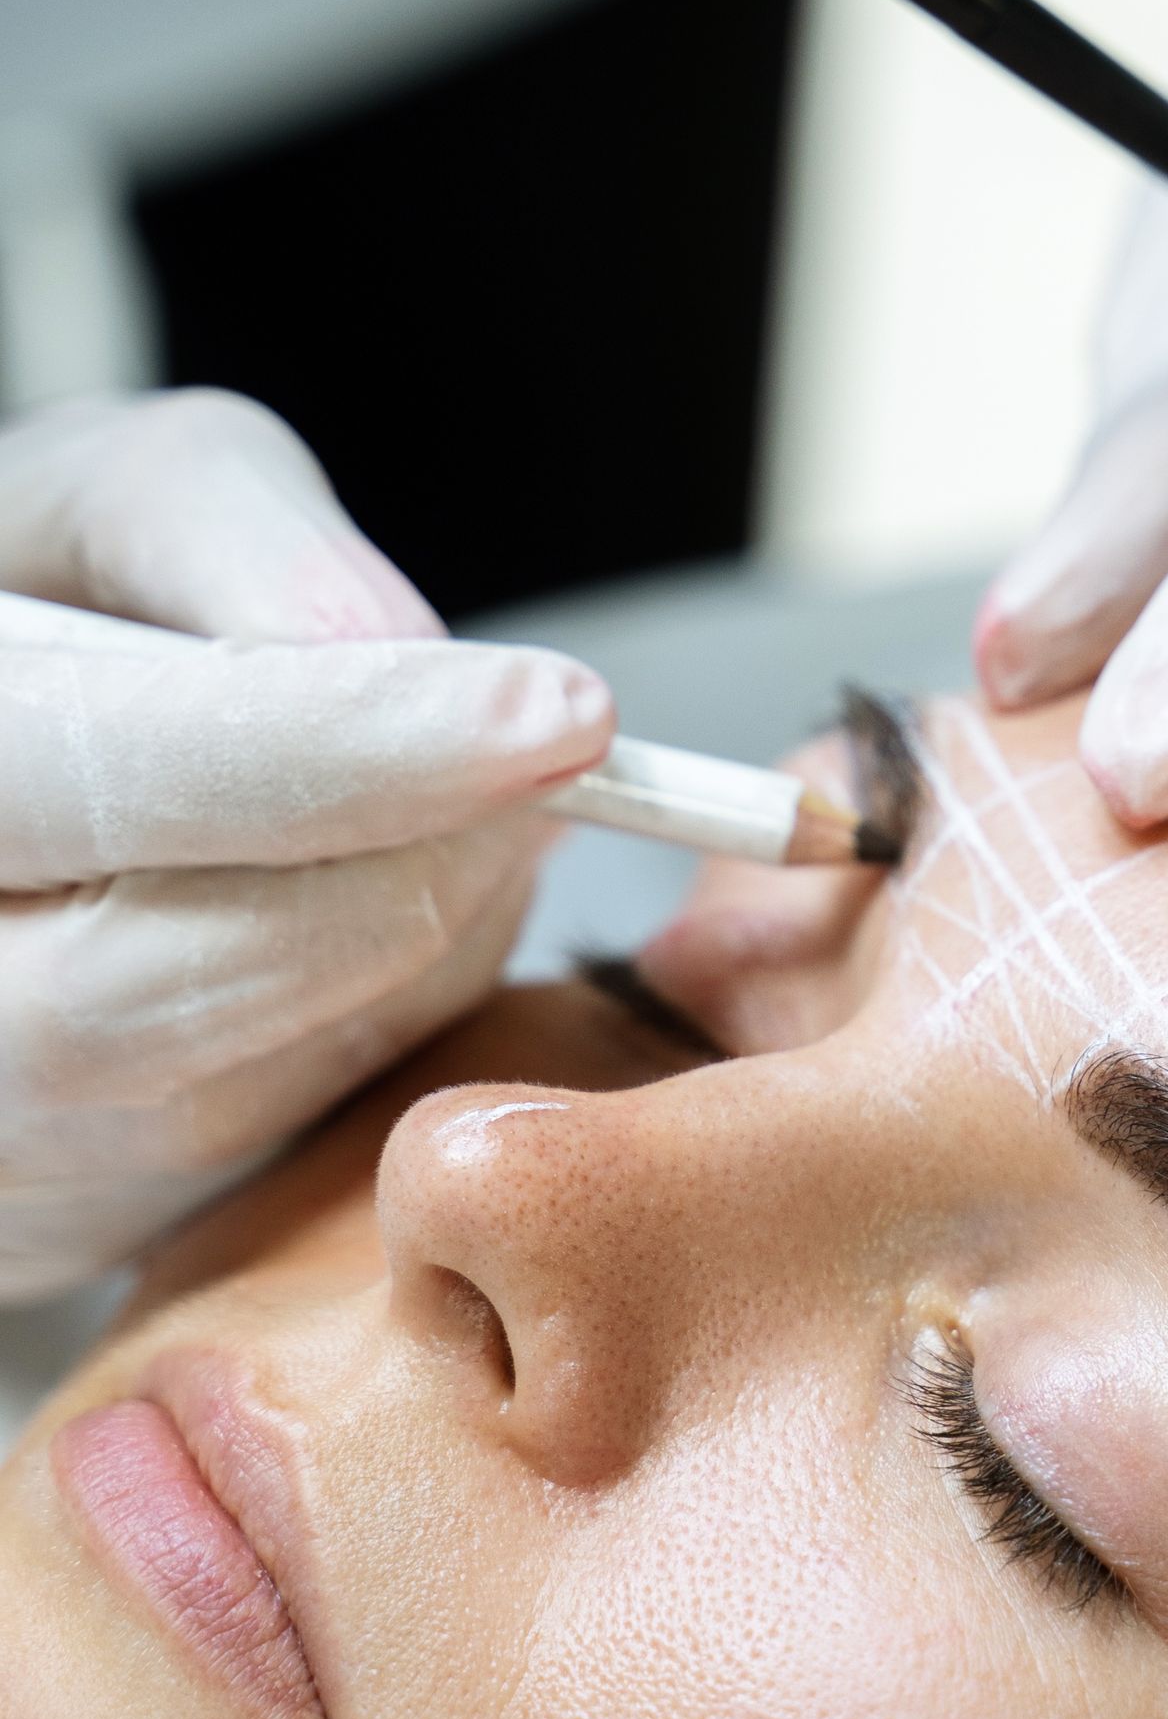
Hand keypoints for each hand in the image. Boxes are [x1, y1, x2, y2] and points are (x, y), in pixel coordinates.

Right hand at [0, 391, 613, 1295]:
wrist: (4, 785)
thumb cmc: (42, 603)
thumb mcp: (108, 500)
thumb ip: (239, 542)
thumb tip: (398, 654)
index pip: (116, 777)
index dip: (355, 752)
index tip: (562, 714)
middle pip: (184, 982)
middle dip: (418, 865)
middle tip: (560, 750)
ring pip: (250, 1088)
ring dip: (424, 940)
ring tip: (475, 801)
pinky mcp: (58, 1217)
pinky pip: (271, 1148)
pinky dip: (383, 1021)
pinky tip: (398, 905)